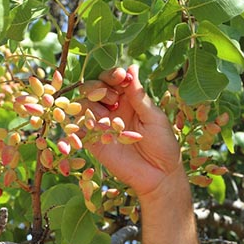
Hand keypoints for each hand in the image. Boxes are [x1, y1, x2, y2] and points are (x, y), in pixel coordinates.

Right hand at [81, 65, 182, 197]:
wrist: (160, 176)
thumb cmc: (163, 145)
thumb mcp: (154, 118)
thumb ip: (139, 96)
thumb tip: (132, 67)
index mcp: (129, 100)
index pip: (114, 80)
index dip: (114, 75)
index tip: (121, 75)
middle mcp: (113, 109)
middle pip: (94, 88)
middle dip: (100, 86)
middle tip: (113, 97)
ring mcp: (101, 124)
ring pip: (84, 103)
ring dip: (92, 101)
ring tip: (108, 111)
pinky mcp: (93, 141)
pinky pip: (80, 127)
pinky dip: (82, 120)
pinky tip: (94, 121)